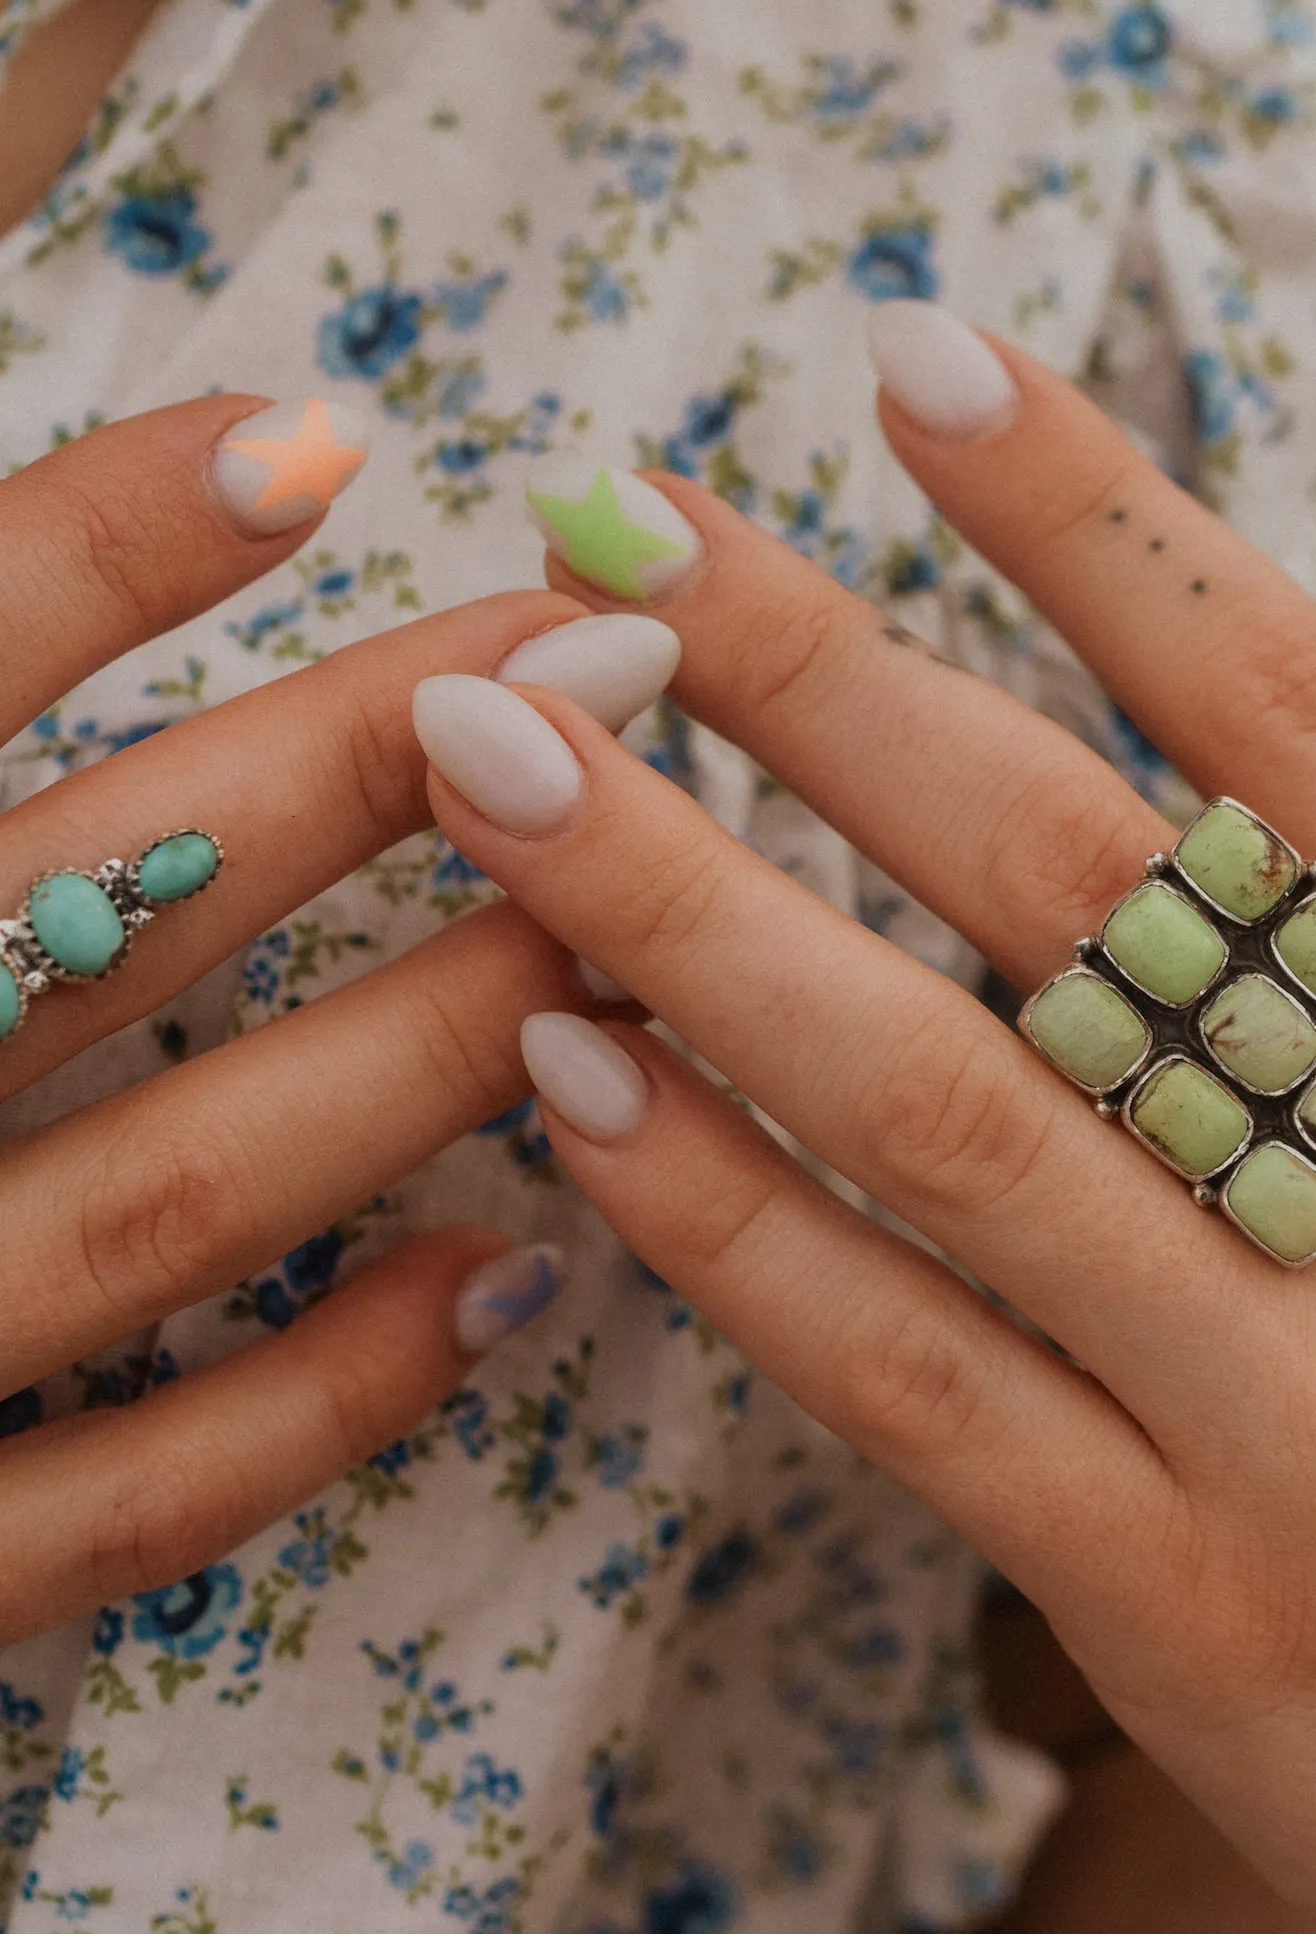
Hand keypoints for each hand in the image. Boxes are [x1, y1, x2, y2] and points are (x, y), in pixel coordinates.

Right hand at [0, 395, 676, 1649]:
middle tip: (601, 644)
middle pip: (85, 913)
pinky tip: (500, 1279)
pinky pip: (120, 1497)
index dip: (85, 554)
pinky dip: (318, 1396)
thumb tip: (120, 524)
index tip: (313, 437)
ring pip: (165, 1189)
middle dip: (357, 774)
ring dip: (407, 1055)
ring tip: (613, 923)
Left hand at [415, 327, 1315, 1933]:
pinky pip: (913, 1390)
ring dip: (691, 917)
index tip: (915, 359)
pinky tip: (569, 1085)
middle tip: (603, 514)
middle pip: (1084, 884)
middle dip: (824, 675)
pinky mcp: (1201, 1624)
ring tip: (496, 756)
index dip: (1107, 526)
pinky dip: (729, 1229)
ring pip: (946, 1120)